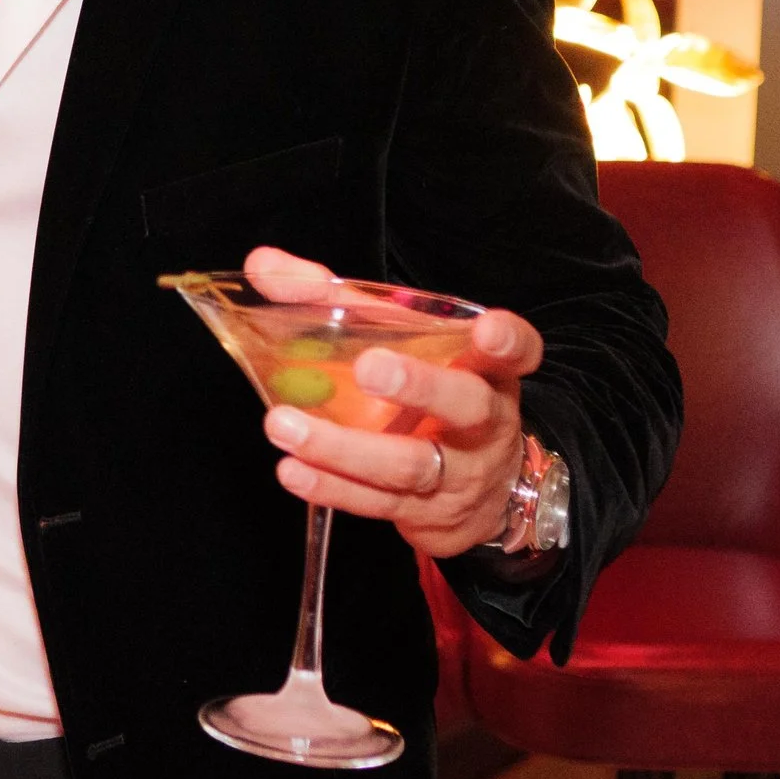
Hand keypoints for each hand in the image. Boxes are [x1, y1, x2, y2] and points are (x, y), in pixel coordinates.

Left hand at [243, 247, 539, 557]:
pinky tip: (292, 470)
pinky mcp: (424, 513)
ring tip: (283, 424)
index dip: (509, 340)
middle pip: (465, 405)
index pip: (514, 351)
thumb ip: (330, 297)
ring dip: (342, 447)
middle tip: (369, 368)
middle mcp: (482, 423)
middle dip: (420, 386)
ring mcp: (456, 474)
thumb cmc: (425, 394)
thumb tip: (264, 265)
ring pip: (408, 463)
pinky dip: (330, 486)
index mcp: (485, 370)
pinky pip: (377, 502)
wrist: (476, 491)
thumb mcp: (395, 339)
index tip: (488, 329)